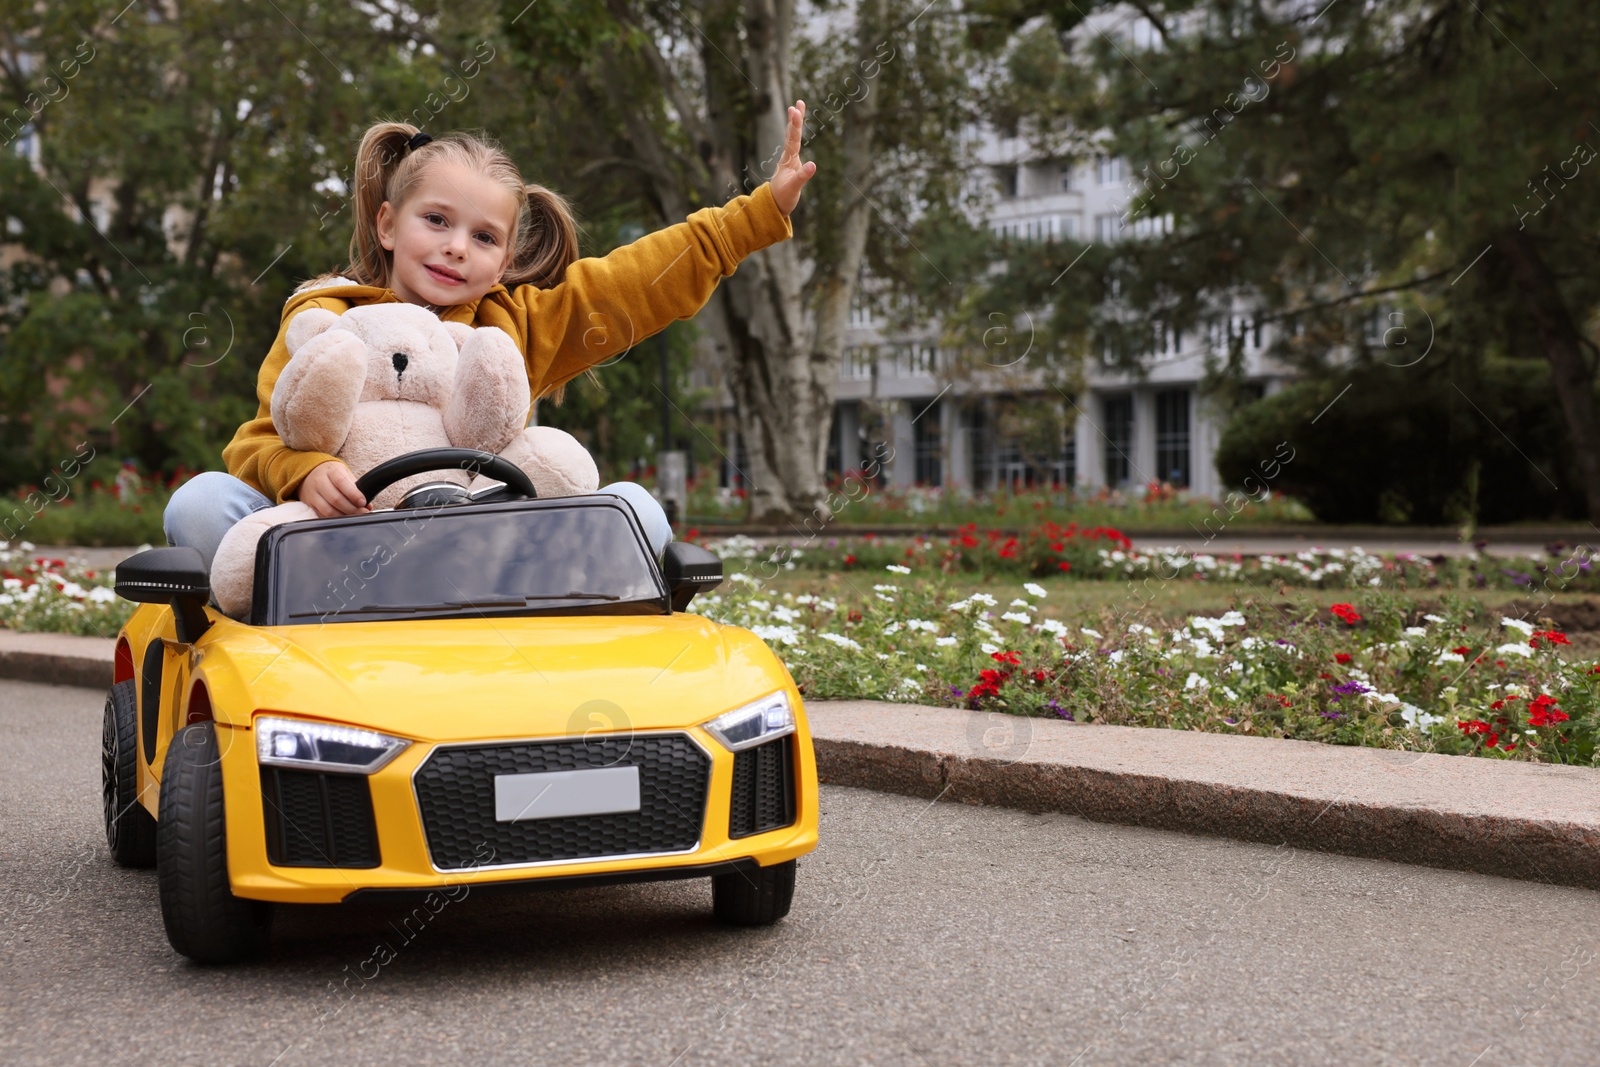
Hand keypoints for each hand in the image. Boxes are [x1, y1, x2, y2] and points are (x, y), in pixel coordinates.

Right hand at [298, 461, 367, 517]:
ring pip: (328, 510)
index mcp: (330, 471)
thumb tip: (368, 505)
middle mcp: (319, 482)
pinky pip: (322, 515)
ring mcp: (312, 494)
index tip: (363, 502)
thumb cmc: (331, 474)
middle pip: (335, 499)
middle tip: (363, 512)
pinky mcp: (309, 504)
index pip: (341, 482)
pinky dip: (335, 519)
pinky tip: (344, 518)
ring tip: (355, 517)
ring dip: (344, 516)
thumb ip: (356, 487)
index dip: (353, 494)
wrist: (309, 473)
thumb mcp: (343, 473)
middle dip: (352, 509)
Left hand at [769, 100, 816, 216]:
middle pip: (792, 134)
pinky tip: (795, 128)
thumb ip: (802, 177)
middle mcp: (788, 157)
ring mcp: (789, 160)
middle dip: (795, 119)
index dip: (795, 125)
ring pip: (792, 137)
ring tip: (796, 109)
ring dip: (794, 124)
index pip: (793, 139)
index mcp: (788, 160)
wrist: (774, 205)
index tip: (795, 110)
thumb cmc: (783, 197)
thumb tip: (813, 165)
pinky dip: (795, 134)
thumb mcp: (794, 188)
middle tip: (798, 102)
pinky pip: (793, 145)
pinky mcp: (791, 164)